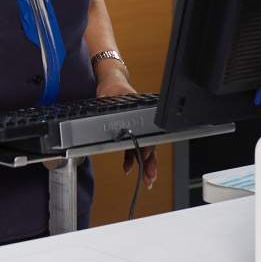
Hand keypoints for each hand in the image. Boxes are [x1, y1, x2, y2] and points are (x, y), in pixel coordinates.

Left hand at [95, 65, 156, 190]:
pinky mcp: (127, 131)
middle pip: (148, 145)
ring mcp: (134, 128)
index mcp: (139, 114)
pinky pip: (131, 148)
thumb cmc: (113, 86)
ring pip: (142, 149)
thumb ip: (112, 104)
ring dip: (145, 165)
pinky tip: (128, 168)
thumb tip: (110, 116)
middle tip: (150, 177)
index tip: (145, 158)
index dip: (147, 148)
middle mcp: (139, 123)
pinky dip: (131, 159)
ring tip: (147, 179)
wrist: (110, 82)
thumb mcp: (111, 95)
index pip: (147, 133)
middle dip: (150, 163)